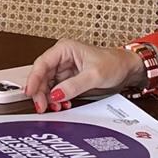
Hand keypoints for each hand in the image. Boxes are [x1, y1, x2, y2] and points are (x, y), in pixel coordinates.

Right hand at [23, 38, 141, 111]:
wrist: (127, 69)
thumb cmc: (113, 63)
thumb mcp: (94, 75)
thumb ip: (73, 85)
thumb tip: (55, 95)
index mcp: (64, 49)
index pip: (42, 64)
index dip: (33, 79)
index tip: (30, 93)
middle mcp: (61, 58)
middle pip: (42, 76)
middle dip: (40, 93)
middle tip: (42, 106)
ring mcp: (64, 70)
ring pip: (47, 85)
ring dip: (48, 98)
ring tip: (54, 108)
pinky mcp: (68, 80)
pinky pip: (56, 91)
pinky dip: (56, 100)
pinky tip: (62, 106)